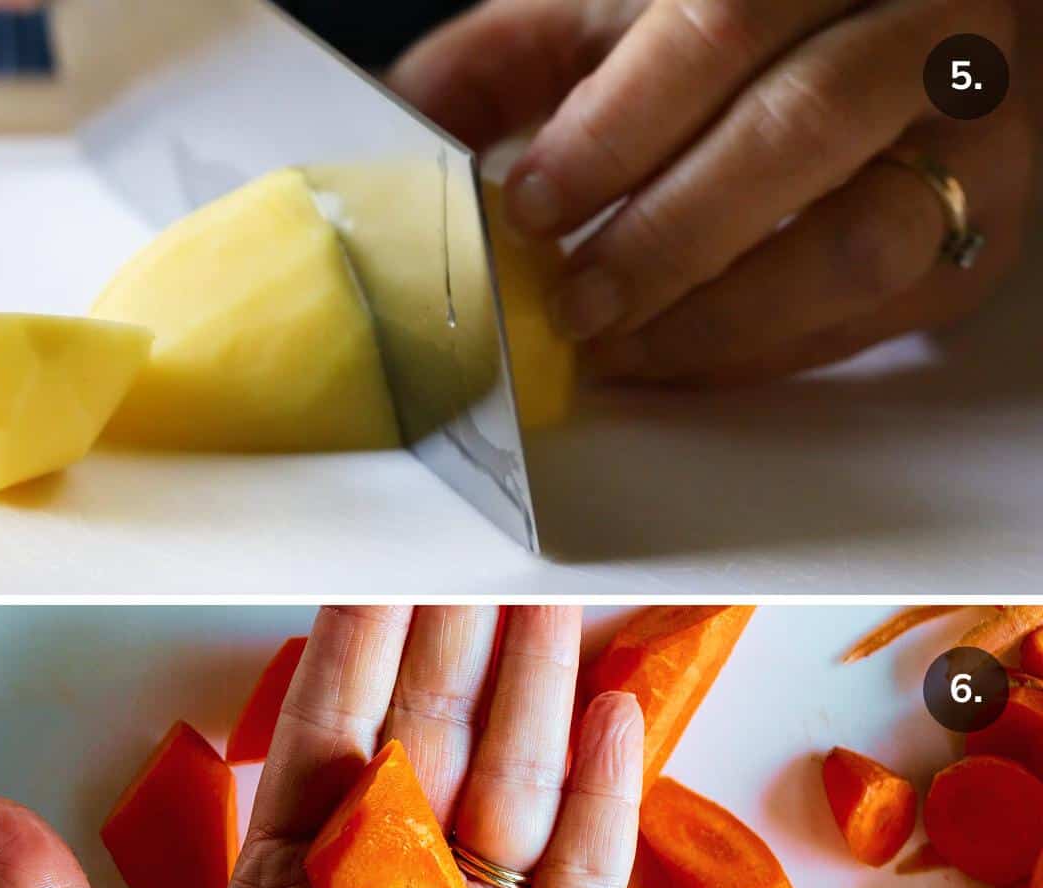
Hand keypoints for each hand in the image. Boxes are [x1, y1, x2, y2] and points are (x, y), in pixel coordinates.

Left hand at [390, 0, 1033, 384]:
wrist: (904, 39)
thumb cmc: (744, 27)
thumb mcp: (621, 14)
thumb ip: (515, 59)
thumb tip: (400, 126)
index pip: (721, 25)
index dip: (619, 127)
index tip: (533, 208)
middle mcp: (925, 29)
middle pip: (796, 133)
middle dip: (665, 236)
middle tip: (573, 304)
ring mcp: (974, 141)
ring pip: (856, 243)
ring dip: (718, 316)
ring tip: (618, 350)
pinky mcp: (979, 240)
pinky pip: (873, 318)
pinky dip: (762, 353)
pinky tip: (680, 361)